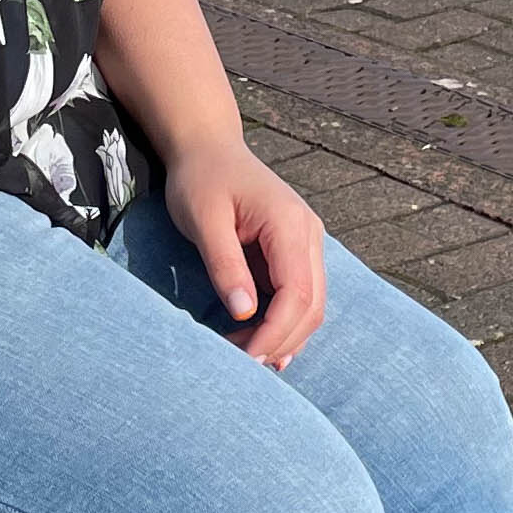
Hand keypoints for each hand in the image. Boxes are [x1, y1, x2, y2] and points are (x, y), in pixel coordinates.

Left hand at [165, 132, 325, 368]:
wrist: (207, 148)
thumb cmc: (200, 179)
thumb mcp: (203, 219)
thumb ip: (225, 264)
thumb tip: (243, 312)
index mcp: (289, 225)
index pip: (297, 294)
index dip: (275, 332)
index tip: (246, 357)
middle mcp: (308, 235)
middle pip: (312, 305)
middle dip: (281, 340)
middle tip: (241, 364)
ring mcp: (306, 243)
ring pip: (312, 305)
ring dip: (284, 336)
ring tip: (248, 357)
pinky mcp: (294, 250)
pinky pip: (299, 295)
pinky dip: (284, 321)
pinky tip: (262, 342)